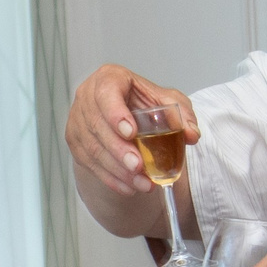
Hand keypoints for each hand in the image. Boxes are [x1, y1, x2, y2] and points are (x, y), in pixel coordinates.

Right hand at [66, 64, 196, 199]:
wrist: (123, 116)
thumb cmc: (142, 103)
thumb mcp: (167, 102)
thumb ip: (182, 115)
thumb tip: (191, 134)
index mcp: (108, 79)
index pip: (106, 93)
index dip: (115, 113)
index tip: (131, 132)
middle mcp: (87, 97)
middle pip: (97, 126)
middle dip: (119, 150)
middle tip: (138, 166)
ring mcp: (77, 120)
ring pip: (92, 148)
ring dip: (117, 170)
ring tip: (141, 183)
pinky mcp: (75, 142)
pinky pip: (89, 163)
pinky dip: (110, 178)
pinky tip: (129, 188)